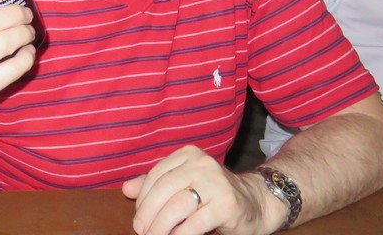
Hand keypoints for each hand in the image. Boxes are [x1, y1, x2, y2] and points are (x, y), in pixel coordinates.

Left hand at [121, 146, 277, 234]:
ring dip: (161, 226)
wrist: (256, 203)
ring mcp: (216, 183)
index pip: (156, 175)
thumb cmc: (212, 195)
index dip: (143, 198)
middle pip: (164, 189)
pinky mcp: (227, 204)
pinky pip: (195, 222)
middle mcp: (202, 164)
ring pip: (177, 206)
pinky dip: (181, 234)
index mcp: (188, 155)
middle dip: (148, 214)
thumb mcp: (183, 185)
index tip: (139, 217)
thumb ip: (156, 185)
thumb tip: (126, 189)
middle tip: (140, 231)